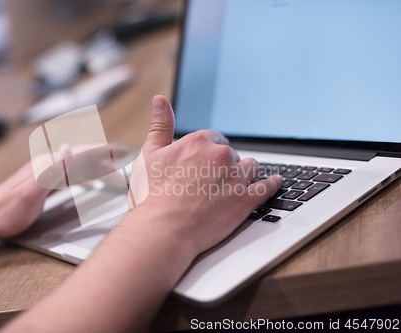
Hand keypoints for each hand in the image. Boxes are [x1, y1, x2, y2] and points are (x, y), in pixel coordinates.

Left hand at [0, 144, 128, 248]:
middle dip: (107, 167)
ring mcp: (46, 172)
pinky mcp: (43, 181)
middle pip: (84, 161)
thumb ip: (50, 171)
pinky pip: (71, 176)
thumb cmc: (6, 211)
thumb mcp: (30, 193)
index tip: (124, 150)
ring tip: (115, 181)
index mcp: (48, 164)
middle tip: (126, 177)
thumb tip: (68, 149)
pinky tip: (91, 185)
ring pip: (79, 169)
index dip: (105, 151)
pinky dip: (85, 179)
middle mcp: (48, 164)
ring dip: (98, 174)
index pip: (82, 153)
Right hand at [126, 95, 282, 256]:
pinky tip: (275, 182)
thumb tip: (160, 101)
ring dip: (247, 173)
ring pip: (251, 167)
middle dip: (226, 165)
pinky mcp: (246, 200)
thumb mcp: (150, 154)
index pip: (214, 140)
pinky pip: (268, 187)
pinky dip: (273, 184)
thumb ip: (160, 125)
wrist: (164, 228)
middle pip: (232, 155)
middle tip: (214, 180)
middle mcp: (221, 155)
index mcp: (199, 142)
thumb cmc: (152, 195)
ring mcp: (236, 178)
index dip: (210, 152)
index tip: (205, 162)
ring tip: (240, 181)